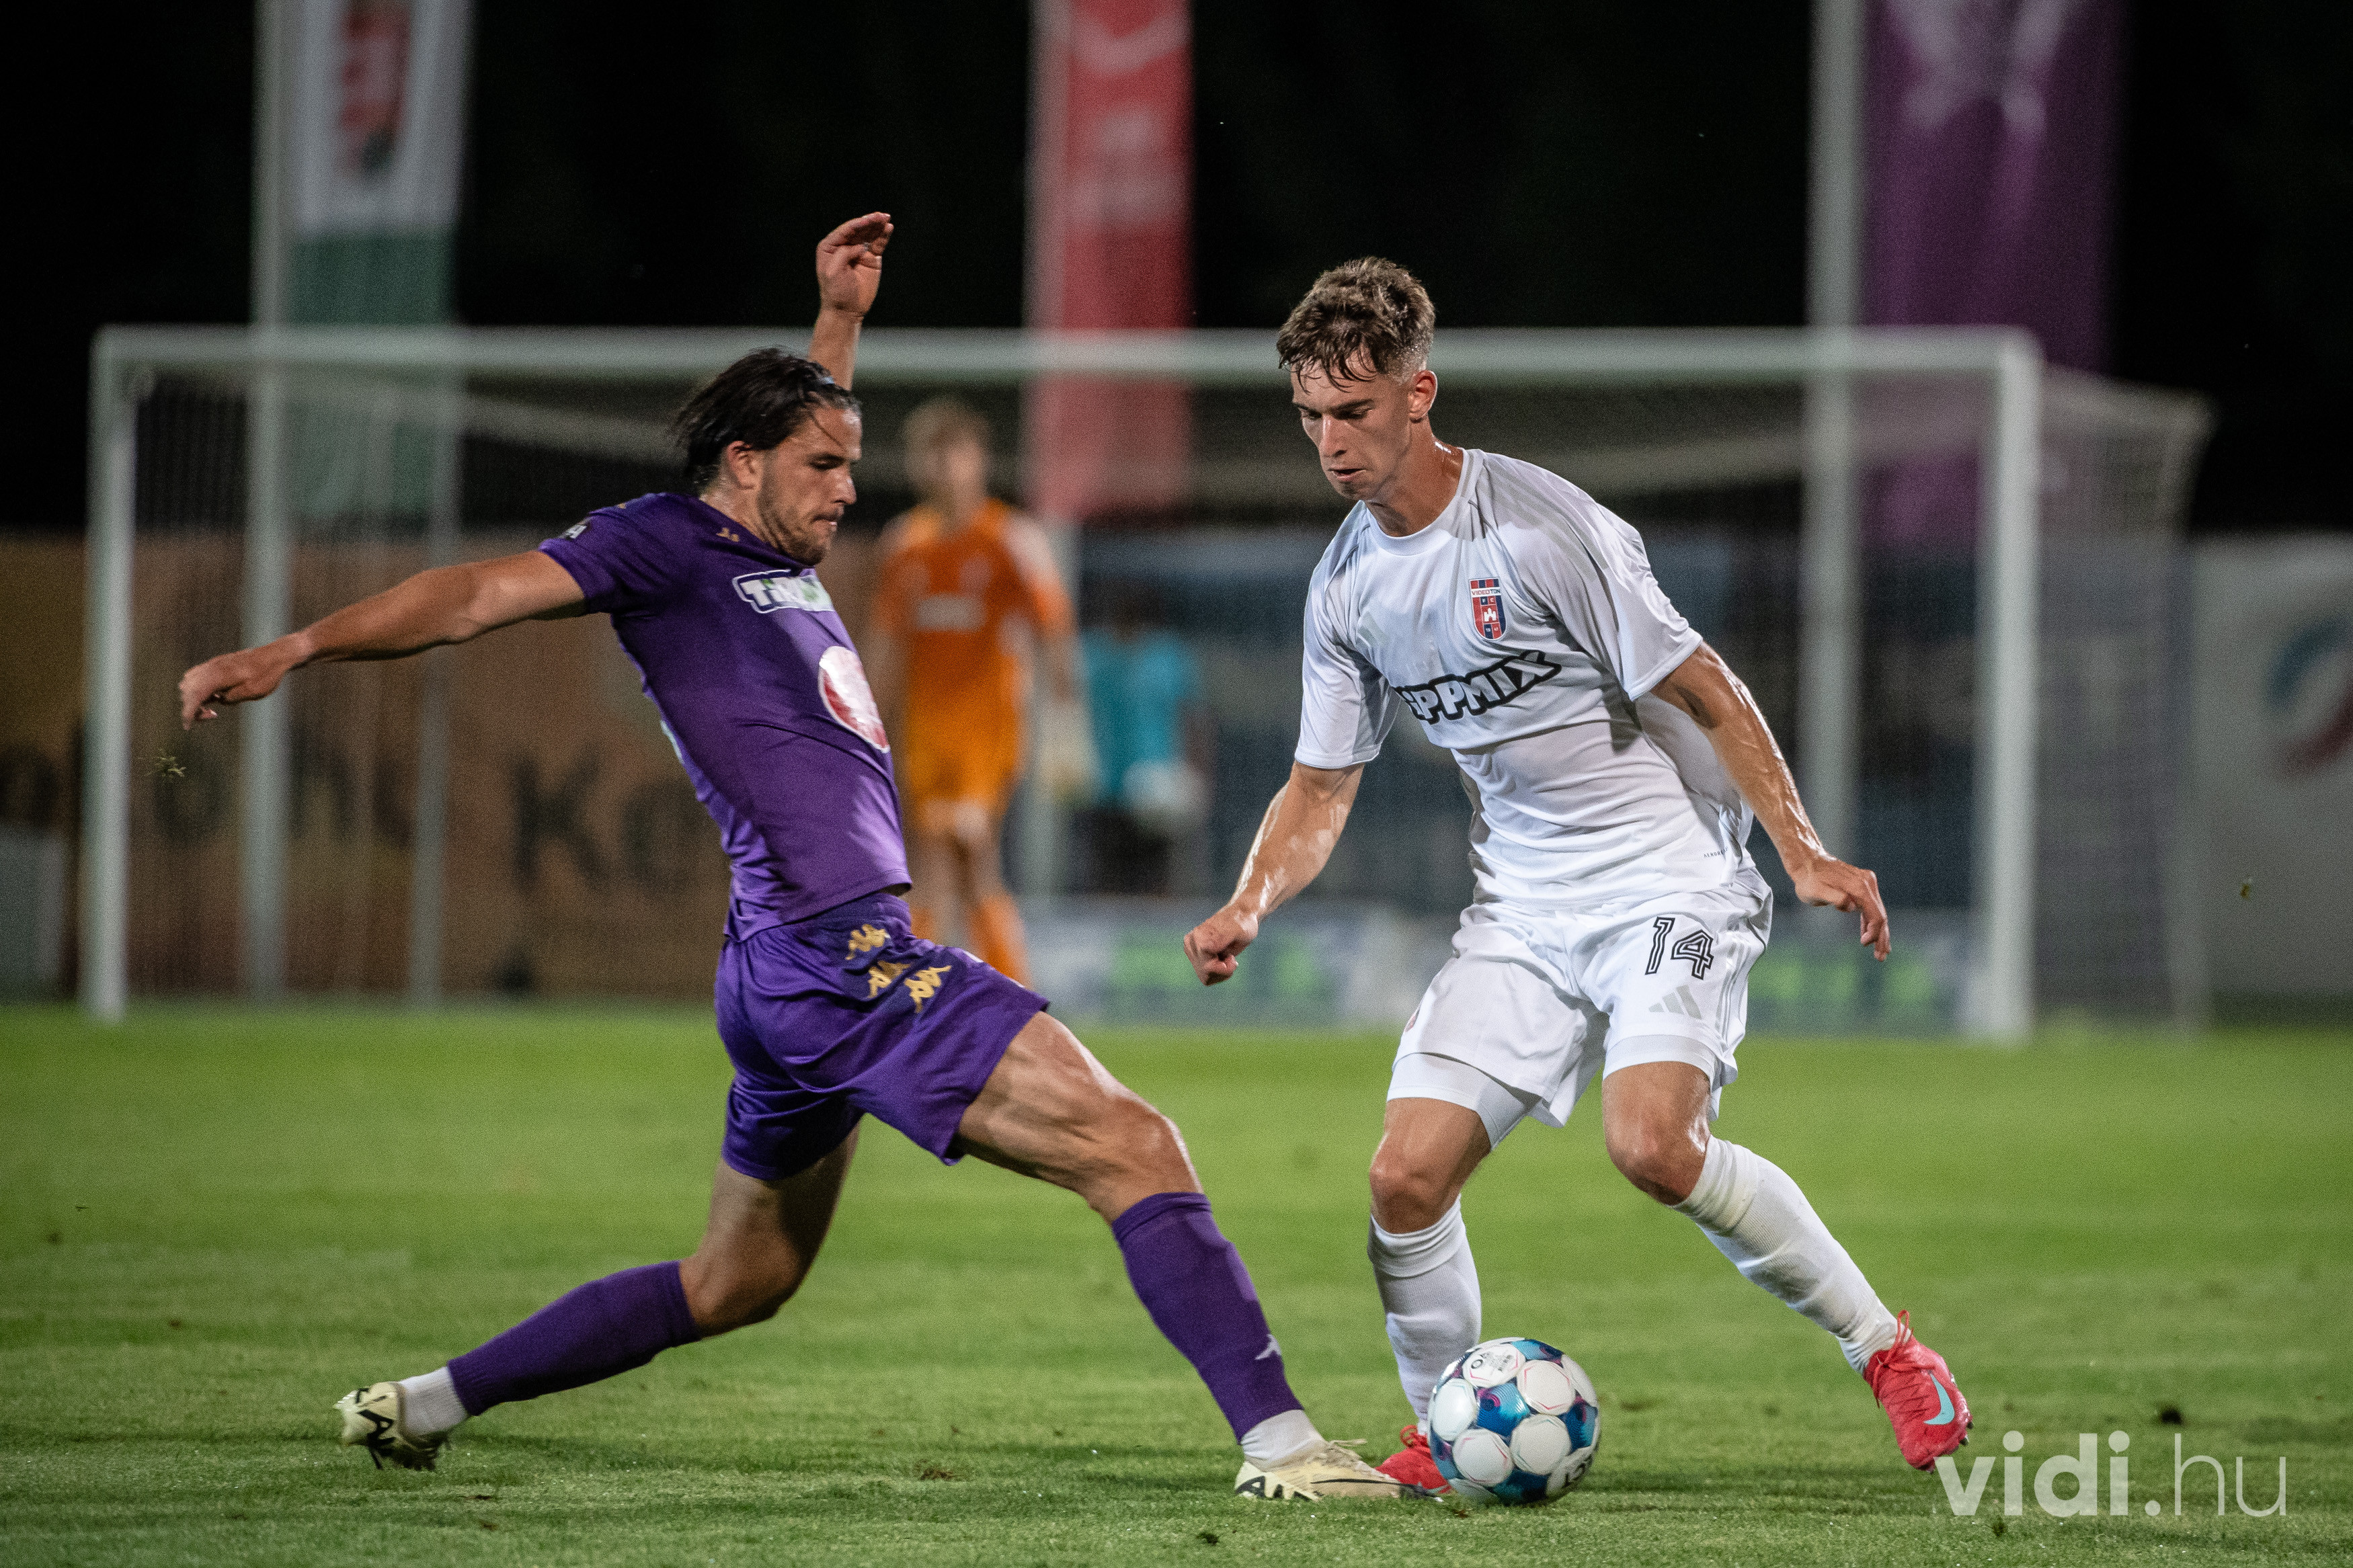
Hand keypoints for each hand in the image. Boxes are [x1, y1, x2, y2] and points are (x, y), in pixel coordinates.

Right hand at [178, 642, 297, 729]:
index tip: (187, 726)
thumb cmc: (267, 674)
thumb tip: (218, 700)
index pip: (193, 695)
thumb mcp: (251, 692)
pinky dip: (198, 688)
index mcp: (218, 675)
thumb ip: (230, 698)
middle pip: (187, 691)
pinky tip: (215, 695)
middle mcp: (211, 667)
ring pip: (189, 683)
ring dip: (194, 697)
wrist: (275, 656)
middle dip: (192, 707)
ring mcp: (212, 664)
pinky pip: (196, 677)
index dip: (187, 713)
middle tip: (212, 715)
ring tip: (212, 706)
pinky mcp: (216, 664)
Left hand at [815, 212, 891, 319]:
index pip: (845, 231)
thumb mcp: (832, 272)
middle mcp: (844, 246)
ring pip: (869, 235)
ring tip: (886, 219)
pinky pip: (877, 244)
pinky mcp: (871, 259)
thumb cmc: (836, 292)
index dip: (857, 224)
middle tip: (881, 216)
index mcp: (830, 247)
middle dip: (869, 222)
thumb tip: (859, 247)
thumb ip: (842, 254)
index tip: (868, 220)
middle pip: (858, 229)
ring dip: (877, 226)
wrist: (846, 310)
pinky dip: (883, 236)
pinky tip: (888, 228)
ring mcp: (859, 252)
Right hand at [1184, 904, 1259, 986]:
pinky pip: (1204, 974)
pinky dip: (1216, 971)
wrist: (1240, 914)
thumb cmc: (1243, 924)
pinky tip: (1222, 960)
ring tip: (1227, 957)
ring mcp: (1191, 948)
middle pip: (1205, 974)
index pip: (1208, 968)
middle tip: (1231, 958)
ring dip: (1220, 972)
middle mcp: (1191, 943)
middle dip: (1222, 971)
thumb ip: (1222, 939)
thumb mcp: (1239, 931)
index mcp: (1200, 938)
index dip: (1224, 969)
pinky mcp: (1193, 953)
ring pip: (1204, 976)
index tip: (1233, 959)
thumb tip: (1206, 948)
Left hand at [1788, 853, 1890, 959]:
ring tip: (1880, 952)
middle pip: (1880, 914)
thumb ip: (1834, 898)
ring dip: (1878, 932)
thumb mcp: (1816, 891)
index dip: (1874, 932)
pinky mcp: (1862, 884)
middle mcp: (1868, 883)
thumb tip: (1851, 905)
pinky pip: (1869, 906)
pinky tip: (1868, 935)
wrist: (1806, 862)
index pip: (1875, 914)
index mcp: (1860, 887)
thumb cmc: (1809, 879)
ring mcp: (1866, 883)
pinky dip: (1869, 921)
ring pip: (1877, 911)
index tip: (1864, 944)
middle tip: (1880, 957)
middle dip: (1881, 937)